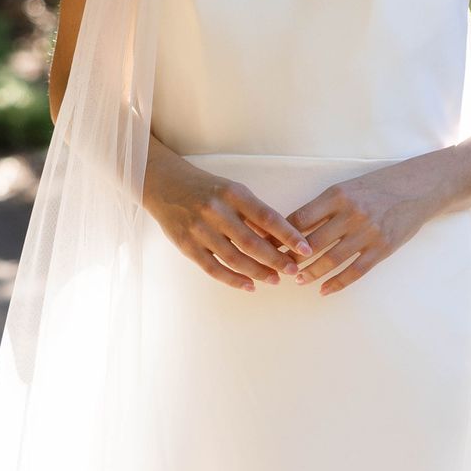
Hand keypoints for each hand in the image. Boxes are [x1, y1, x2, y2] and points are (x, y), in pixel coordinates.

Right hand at [143, 144, 316, 292]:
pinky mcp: (186, 245)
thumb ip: (253, 214)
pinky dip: (233, 280)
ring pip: (234, 258)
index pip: (267, 217)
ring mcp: (199, 229)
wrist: (165, 185)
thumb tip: (280, 239)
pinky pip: (213, 268)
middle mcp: (216, 211)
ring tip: (275, 280)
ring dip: (258, 272)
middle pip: (252, 242)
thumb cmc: (207, 189)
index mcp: (233, 194)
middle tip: (294, 271)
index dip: (289, 235)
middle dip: (276, 259)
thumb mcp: (232, 191)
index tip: (306, 249)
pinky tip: (249, 286)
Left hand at [281, 163, 442, 293]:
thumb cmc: (378, 186)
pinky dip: (337, 283)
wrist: (418, 187)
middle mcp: (351, 213)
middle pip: (312, 242)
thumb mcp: (348, 188)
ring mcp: (368, 232)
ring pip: (331, 259)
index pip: (300, 218)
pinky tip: (324, 290)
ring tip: (299, 281)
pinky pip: (355, 271)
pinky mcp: (382, 248)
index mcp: (338, 195)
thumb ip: (324, 207)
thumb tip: (292, 227)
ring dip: (312, 273)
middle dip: (291, 258)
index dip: (281, 235)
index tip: (267, 246)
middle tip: (277, 268)